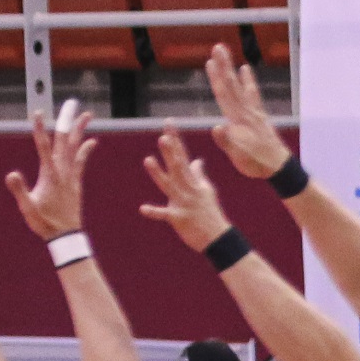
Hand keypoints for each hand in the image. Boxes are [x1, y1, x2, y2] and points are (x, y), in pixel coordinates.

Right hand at [6, 100, 94, 240]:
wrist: (65, 235)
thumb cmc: (44, 222)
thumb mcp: (27, 207)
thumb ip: (20, 189)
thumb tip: (11, 174)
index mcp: (49, 174)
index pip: (44, 146)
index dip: (40, 129)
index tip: (38, 113)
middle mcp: (62, 171)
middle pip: (64, 140)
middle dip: (66, 120)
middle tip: (71, 103)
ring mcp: (70, 175)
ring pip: (75, 147)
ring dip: (79, 130)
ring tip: (86, 114)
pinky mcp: (75, 182)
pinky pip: (81, 161)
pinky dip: (86, 149)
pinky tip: (92, 141)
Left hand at [139, 129, 234, 254]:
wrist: (217, 237)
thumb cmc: (209, 213)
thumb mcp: (206, 191)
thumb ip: (198, 175)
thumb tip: (196, 160)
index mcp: (193, 181)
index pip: (182, 155)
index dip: (174, 139)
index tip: (168, 123)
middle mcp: (189, 189)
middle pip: (178, 166)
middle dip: (170, 151)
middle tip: (163, 135)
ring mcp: (184, 203)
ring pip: (169, 185)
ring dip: (158, 173)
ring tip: (147, 160)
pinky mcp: (179, 218)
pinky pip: (164, 214)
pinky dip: (154, 211)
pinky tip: (142, 208)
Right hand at [205, 44, 289, 180]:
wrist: (278, 165)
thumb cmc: (256, 163)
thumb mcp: (239, 156)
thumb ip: (228, 141)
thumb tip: (216, 127)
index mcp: (238, 121)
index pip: (225, 95)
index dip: (217, 78)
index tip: (210, 61)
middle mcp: (246, 112)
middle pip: (232, 85)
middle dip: (224, 66)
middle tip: (218, 48)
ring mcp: (253, 112)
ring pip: (240, 86)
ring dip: (232, 70)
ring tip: (227, 55)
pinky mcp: (258, 114)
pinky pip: (252, 93)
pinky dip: (248, 80)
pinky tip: (245, 70)